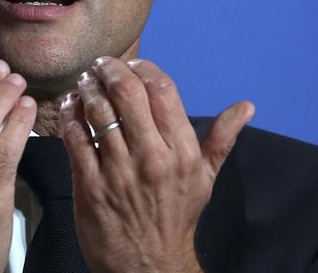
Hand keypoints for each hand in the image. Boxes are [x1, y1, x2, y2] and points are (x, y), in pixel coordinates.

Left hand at [60, 57, 253, 272]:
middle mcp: (152, 158)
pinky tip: (71, 106)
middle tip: (101, 65)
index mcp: (182, 151)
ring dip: (87, 88)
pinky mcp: (90, 186)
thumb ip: (222, 137)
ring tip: (86, 82)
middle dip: (110, 70)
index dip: (143, 68)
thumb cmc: (177, 217)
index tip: (132, 64)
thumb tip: (247, 106)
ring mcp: (119, 172)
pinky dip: (70, 115)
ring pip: (98, 111)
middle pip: (127, 93)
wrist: (150, 265)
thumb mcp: (206, 177)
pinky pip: (75, 137)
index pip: (162, 89)